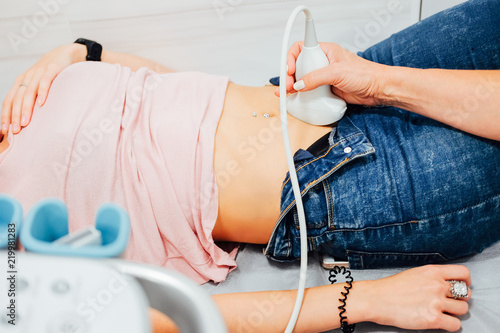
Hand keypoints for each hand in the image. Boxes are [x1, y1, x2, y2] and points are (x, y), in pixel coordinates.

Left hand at [1, 43, 85, 134]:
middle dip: (14, 116)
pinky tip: (42, 103)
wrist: (64, 54)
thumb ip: (32, 97)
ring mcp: (38, 73)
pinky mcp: (52, 69)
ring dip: (25, 108)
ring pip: (28, 93)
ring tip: (25, 123)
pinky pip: (45, 82)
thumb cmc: (51, 74)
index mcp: (21, 82)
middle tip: (15, 131)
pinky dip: (42, 92)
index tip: (6, 130)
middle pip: (17, 99)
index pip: (9, 100)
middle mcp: (27, 78)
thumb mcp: (38, 84)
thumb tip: (28, 119)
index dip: (6, 115)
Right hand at [275, 41, 389, 106]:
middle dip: (290, 76)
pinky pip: (310, 91)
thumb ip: (316, 78)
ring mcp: (324, 76)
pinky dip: (303, 95)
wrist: (377, 90)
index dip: (291, 58)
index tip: (290, 70)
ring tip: (288, 93)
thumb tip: (299, 84)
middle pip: (298, 66)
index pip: (301, 48)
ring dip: (294, 87)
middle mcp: (323, 62)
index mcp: (325, 51)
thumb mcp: (337, 73)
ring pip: (303, 80)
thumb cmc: (365, 74)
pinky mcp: (326, 89)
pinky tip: (299, 99)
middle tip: (287, 86)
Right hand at [365, 265, 470, 331]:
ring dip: (455, 312)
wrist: (376, 299)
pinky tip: (441, 322)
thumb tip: (447, 284)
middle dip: (459, 299)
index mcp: (432, 272)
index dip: (466, 281)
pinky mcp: (433, 319)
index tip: (462, 286)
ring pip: (463, 309)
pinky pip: (455, 325)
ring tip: (443, 312)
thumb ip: (433, 277)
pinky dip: (451, 325)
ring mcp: (436, 302)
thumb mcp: (415, 273)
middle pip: (465, 294)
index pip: (463, 273)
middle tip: (450, 302)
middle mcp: (437, 285)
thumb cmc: (391, 287)